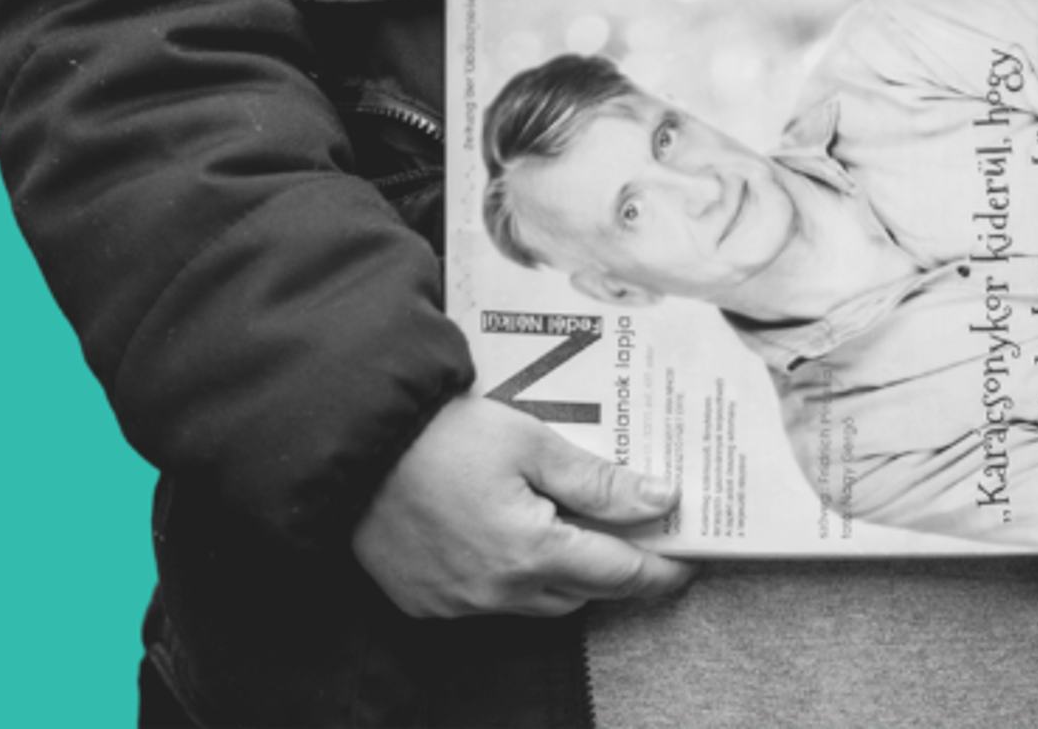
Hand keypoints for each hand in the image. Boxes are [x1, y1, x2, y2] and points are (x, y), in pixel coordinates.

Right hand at [352, 396, 694, 618]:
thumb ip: (596, 479)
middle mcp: (499, 592)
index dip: (661, 569)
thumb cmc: (437, 433)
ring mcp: (460, 603)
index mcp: (531, 552)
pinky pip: (489, 602)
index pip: (620, 573)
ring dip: (561, 575)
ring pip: (536, 603)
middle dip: (610, 567)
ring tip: (566, 529)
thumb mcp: (527, 440)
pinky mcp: (427, 601)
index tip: (688, 560)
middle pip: (581, 593)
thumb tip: (661, 499)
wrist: (349, 443)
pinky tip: (503, 538)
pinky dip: (509, 579)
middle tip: (630, 532)